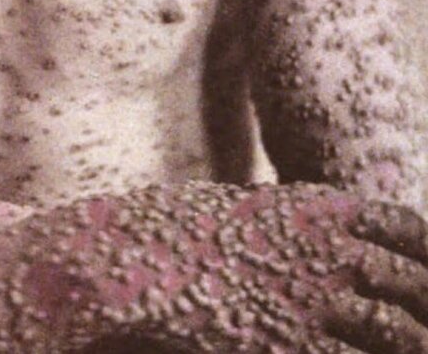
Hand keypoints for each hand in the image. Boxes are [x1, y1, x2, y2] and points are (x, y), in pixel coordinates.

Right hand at [123, 183, 427, 353]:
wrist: (146, 258)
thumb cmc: (180, 227)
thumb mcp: (242, 205)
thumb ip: (280, 212)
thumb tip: (288, 214)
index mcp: (322, 211)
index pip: (405, 229)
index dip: (422, 251)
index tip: (423, 266)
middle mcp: (333, 253)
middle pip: (415, 282)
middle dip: (424, 301)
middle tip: (422, 319)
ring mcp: (319, 301)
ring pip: (401, 331)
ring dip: (413, 342)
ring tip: (414, 347)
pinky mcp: (296, 344)